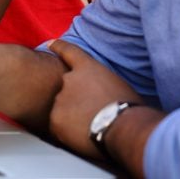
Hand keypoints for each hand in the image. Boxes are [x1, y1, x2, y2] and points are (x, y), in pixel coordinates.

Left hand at [47, 39, 141, 157]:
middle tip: (91, 114)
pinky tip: (83, 137)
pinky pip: (58, 126)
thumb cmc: (129, 108)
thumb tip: (100, 93)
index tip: (50, 44)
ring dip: (72, 116)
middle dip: (74, 99)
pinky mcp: (55, 119)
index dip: (58, 47)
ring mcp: (60, 98)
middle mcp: (69, 79)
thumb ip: (101, 83)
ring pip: (62, 109)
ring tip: (91, 127)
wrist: (123, 127)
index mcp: (87, 68)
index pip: (69, 51)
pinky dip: (67, 132)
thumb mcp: (118, 84)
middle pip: (66, 88)